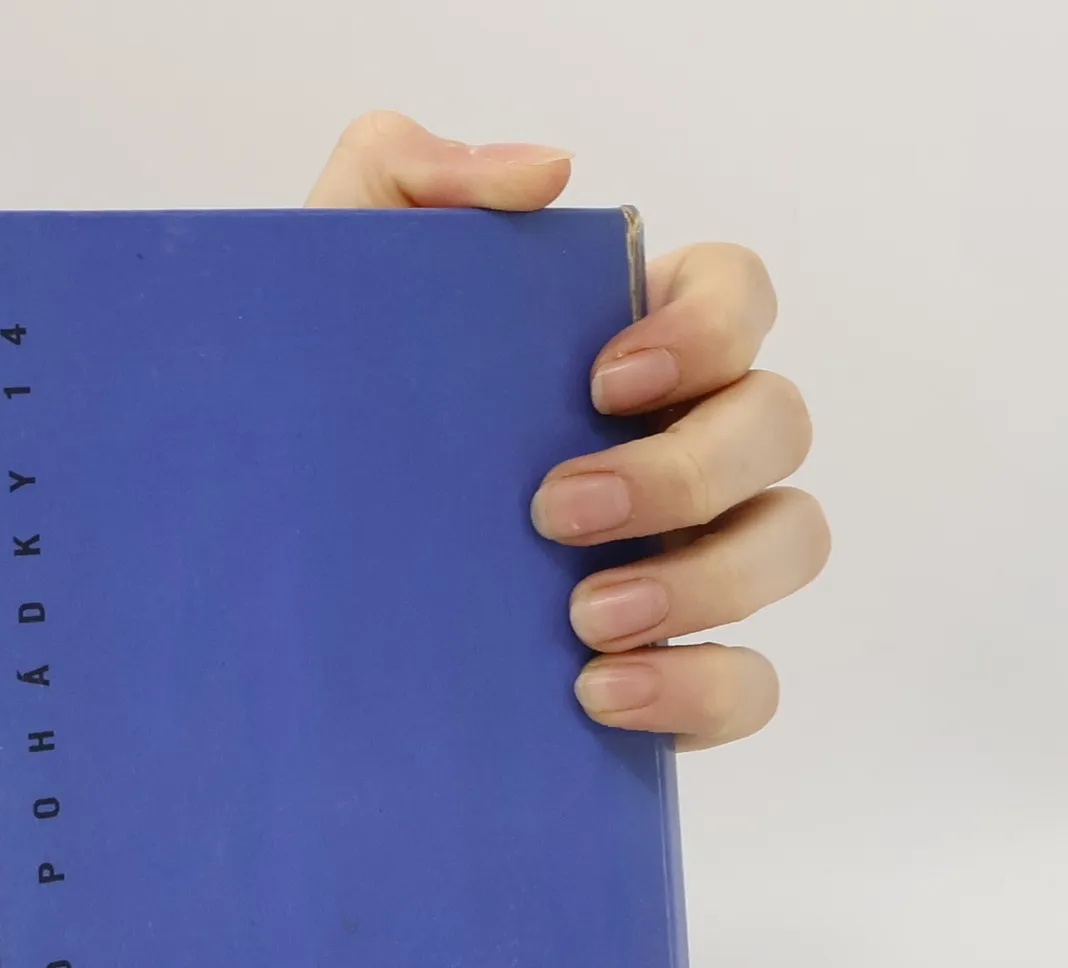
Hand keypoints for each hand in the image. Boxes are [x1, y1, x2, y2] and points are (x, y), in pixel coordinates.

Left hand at [307, 112, 828, 749]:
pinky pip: (748, 685)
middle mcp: (681, 445)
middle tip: (555, 513)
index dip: (706, 328)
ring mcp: (688, 560)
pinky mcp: (673, 670)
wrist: (278, 588)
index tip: (599, 381)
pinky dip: (696, 689)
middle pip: (778, 423)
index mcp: (627, 347)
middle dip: (685, 470)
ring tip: (584, 621)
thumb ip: (406, 177)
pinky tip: (598, 695)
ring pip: (789, 543)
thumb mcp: (332, 287)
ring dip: (705, 581)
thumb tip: (547, 173)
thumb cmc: (326, 428)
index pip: (738, 295)